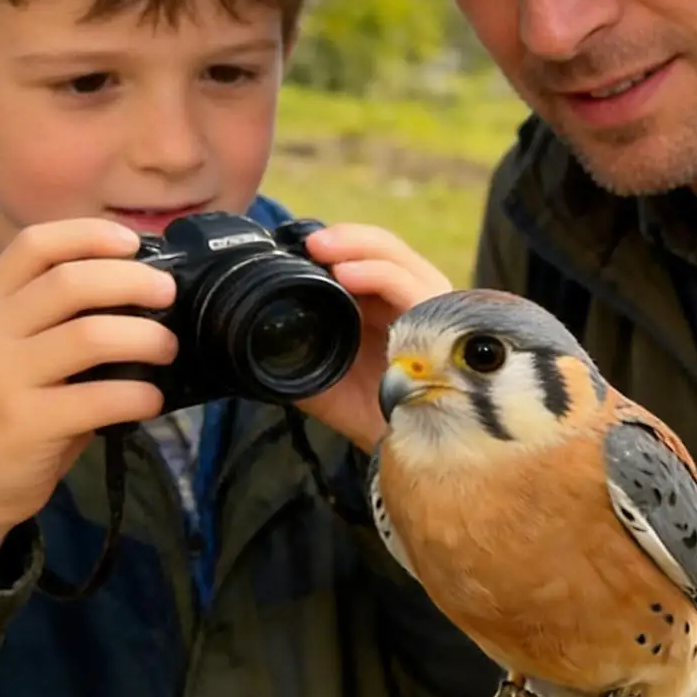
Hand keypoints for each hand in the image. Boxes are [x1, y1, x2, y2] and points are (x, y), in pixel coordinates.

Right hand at [0, 218, 177, 581]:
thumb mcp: (5, 350)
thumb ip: (54, 319)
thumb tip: (137, 293)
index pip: (35, 245)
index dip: (90, 235)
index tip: (134, 242)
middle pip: (71, 282)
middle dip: (134, 281)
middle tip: (168, 294)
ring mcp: (2, 378)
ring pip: (91, 335)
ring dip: (146, 337)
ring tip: (167, 348)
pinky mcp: (25, 424)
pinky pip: (99, 398)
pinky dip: (139, 395)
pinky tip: (151, 400)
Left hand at [296, 223, 450, 451]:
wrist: (413, 456)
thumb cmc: (377, 419)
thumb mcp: (326, 381)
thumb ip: (299, 356)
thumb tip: (253, 340)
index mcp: (390, 310)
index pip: (370, 260)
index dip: (338, 248)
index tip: (296, 249)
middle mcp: (414, 303)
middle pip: (386, 251)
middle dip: (344, 240)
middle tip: (305, 241)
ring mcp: (431, 310)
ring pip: (399, 258)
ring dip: (357, 246)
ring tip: (320, 247)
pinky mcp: (442, 323)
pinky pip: (409, 285)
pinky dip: (376, 274)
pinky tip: (345, 275)